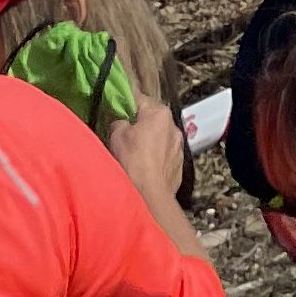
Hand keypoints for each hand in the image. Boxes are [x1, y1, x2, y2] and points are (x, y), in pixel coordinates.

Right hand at [110, 93, 204, 252]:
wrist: (149, 197)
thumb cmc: (133, 163)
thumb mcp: (116, 136)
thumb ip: (119, 123)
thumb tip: (121, 124)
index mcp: (159, 114)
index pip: (140, 99)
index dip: (126, 103)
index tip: (117, 108)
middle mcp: (173, 126)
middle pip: (152, 120)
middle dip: (138, 126)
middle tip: (123, 137)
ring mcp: (178, 147)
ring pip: (159, 139)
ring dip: (148, 144)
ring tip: (133, 157)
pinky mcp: (179, 165)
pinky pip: (164, 157)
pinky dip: (155, 160)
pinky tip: (143, 170)